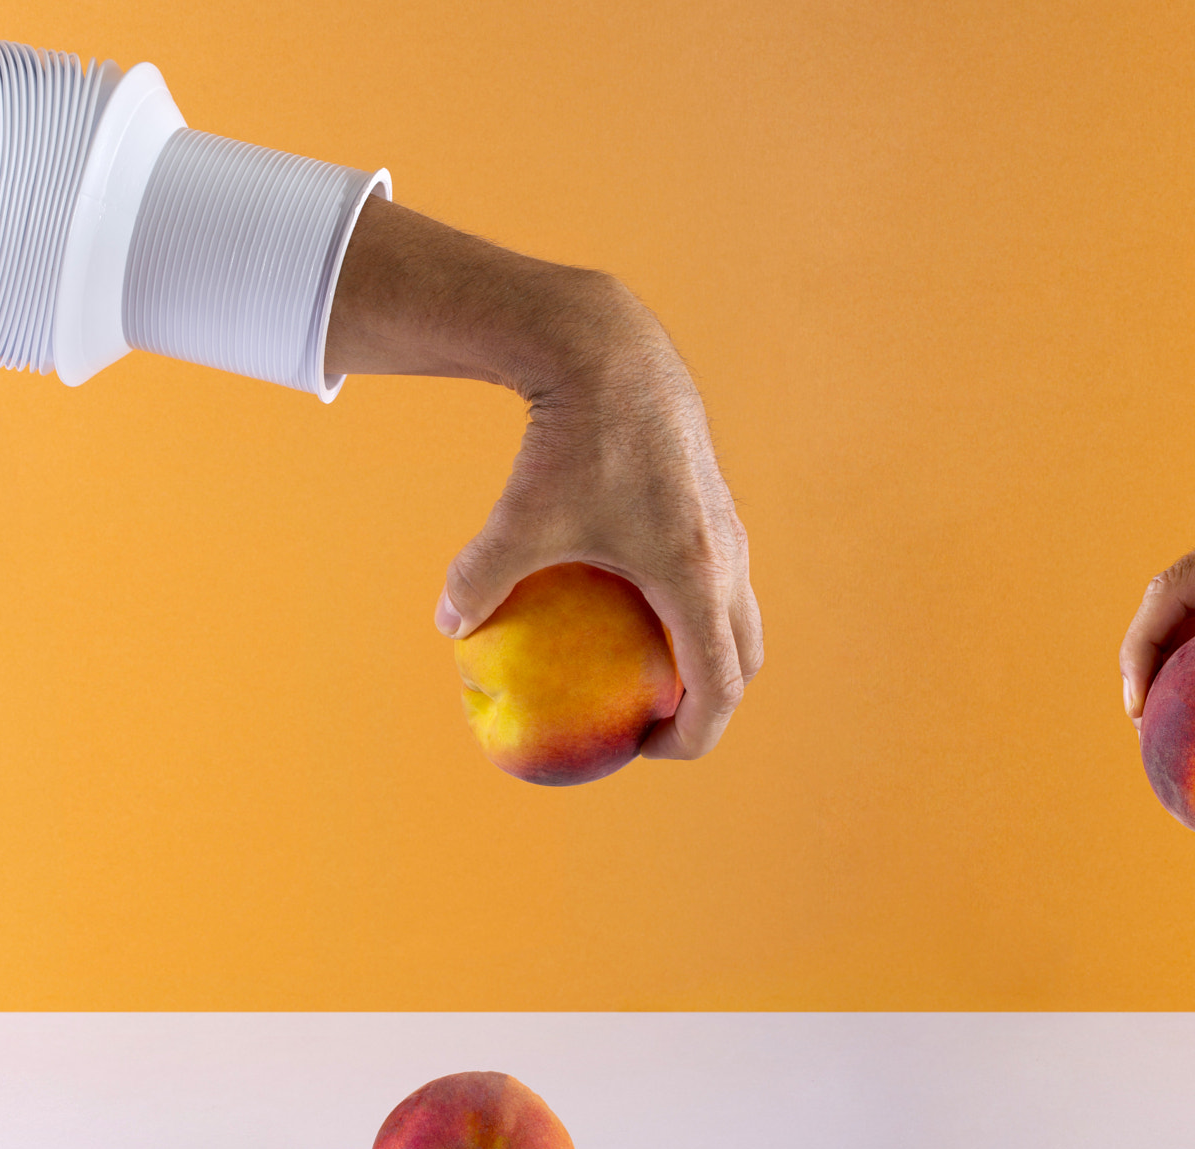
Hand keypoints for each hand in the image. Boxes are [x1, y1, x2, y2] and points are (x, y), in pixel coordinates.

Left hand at [324, 198, 760, 760]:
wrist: (614, 353)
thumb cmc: (568, 440)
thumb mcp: (519, 517)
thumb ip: (482, 576)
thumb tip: (451, 626)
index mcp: (695, 577)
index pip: (719, 685)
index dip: (695, 735)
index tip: (649, 749)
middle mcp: (727, 557)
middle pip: (744, 657)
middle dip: (710, 702)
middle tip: (654, 721)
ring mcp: (728, 528)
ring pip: (738, 614)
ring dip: (707, 652)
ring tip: (648, 669)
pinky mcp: (715, 503)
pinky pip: (718, 576)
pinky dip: (693, 606)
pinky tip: (630, 599)